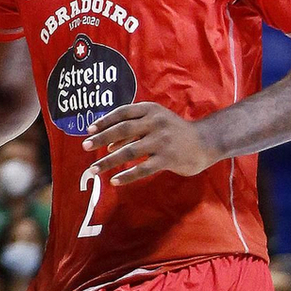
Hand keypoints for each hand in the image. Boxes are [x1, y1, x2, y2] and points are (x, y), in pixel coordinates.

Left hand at [83, 103, 216, 186]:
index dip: (104, 121)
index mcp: (150, 110)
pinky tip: (115, 180)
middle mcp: (155, 123)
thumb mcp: (155, 121)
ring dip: (108, 161)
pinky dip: (127, 175)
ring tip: (94, 169)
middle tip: (85, 147)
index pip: (122, 112)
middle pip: (122, 130)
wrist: (205, 142)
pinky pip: (142, 169)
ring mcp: (162, 141)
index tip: (88, 130)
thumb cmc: (174, 131)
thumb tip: (107, 144)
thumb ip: (133, 129)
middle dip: (101, 139)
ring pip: (129, 151)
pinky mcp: (168, 159)